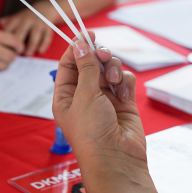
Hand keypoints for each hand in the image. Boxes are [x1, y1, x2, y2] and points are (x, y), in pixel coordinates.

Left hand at [1, 5, 54, 55]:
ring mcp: (37, 24)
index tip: (1, 52)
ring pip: (34, 35)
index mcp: (14, 20)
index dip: (4, 43)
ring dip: (30, 46)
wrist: (41, 10)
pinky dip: (43, 44)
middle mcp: (25, 21)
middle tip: (14, 56)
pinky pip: (46, 37)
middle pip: (20, 34)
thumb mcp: (9, 20)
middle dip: (17, 46)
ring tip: (27, 54)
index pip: (7, 32)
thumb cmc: (21, 20)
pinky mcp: (47, 28)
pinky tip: (39, 51)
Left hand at [53, 33, 144, 169]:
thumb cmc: (92, 132)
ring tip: (114, 82)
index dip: (77, 48)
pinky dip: (125, 84)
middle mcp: (84, 95)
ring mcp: (104, 98)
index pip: (68, 64)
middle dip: (98, 56)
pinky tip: (124, 97)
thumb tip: (80, 44)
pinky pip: (124, 80)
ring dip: (113, 70)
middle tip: (103, 55)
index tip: (87, 34)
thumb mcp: (85, 95)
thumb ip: (86, 67)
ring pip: (109, 69)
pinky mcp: (123, 101)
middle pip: (90, 63)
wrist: (117, 158)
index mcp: (66, 95)